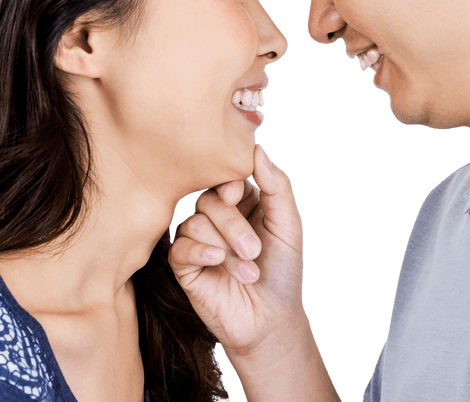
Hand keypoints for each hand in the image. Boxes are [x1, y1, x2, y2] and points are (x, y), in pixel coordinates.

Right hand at [169, 144, 304, 356]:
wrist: (271, 321)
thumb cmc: (283, 272)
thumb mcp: (289, 226)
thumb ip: (278, 186)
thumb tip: (258, 149)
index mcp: (243, 201)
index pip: (226, 176)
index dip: (227, 182)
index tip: (235, 195)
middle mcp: (218, 216)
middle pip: (210, 200)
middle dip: (233, 226)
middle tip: (254, 251)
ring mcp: (199, 240)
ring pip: (195, 222)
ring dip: (226, 248)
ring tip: (248, 272)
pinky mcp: (184, 265)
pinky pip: (180, 246)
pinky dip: (200, 252)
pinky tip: (217, 262)